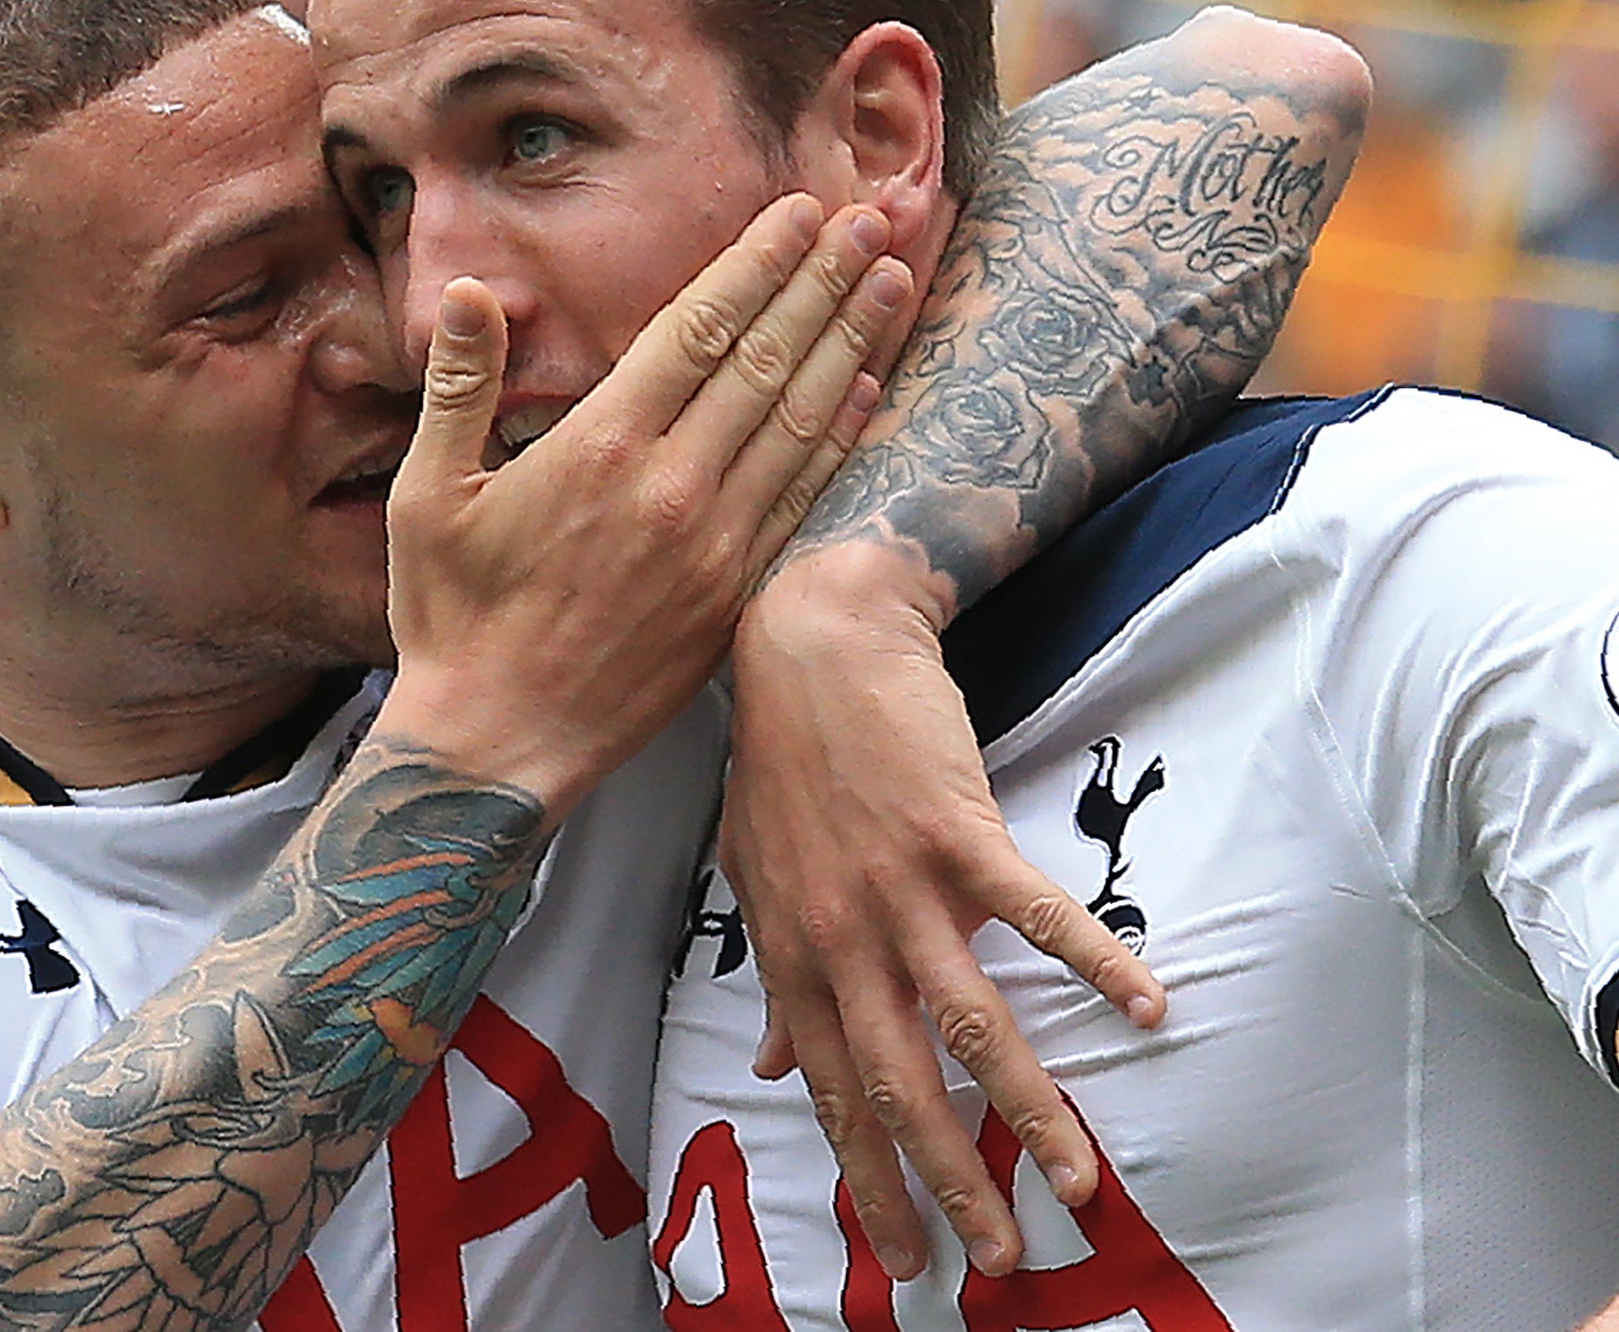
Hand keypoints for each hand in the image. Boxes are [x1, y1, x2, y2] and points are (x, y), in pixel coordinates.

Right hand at [378, 196, 907, 813]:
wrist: (498, 744)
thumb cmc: (451, 618)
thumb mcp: (425, 496)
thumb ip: (457, 386)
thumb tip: (475, 291)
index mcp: (598, 449)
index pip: (697, 329)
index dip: (756, 263)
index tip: (801, 211)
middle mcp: (671, 488)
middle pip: (767, 361)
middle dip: (824, 282)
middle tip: (875, 219)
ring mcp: (714, 545)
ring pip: (799, 422)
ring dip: (851, 344)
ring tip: (893, 280)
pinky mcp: (733, 593)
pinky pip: (803, 498)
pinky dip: (840, 438)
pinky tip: (868, 391)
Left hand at [724, 548, 1164, 1280]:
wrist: (811, 641)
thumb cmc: (782, 761)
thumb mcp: (754, 875)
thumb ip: (770, 973)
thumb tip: (764, 1059)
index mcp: (794, 952)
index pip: (831, 1089)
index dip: (866, 1176)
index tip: (904, 1252)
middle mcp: (841, 936)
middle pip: (901, 1082)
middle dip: (946, 1180)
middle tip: (994, 1261)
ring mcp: (900, 886)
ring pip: (971, 1022)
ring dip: (1027, 1108)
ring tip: (1072, 1180)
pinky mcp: (957, 832)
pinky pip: (1034, 913)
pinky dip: (1093, 963)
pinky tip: (1149, 1009)